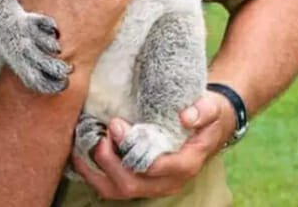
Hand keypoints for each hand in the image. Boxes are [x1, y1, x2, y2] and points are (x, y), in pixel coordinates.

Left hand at [70, 92, 236, 198]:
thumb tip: (186, 116)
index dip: (131, 149)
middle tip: (102, 133)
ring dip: (96, 171)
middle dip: (109, 161)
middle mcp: (168, 182)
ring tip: (87, 143)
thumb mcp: (212, 106)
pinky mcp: (142, 182)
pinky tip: (85, 152)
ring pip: (117, 191)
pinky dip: (95, 173)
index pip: (154, 167)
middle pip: (130, 184)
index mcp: (186, 164)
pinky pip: (112, 187)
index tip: (118, 124)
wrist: (210, 126)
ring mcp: (154, 186)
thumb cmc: (209, 115)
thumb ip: (204, 110)